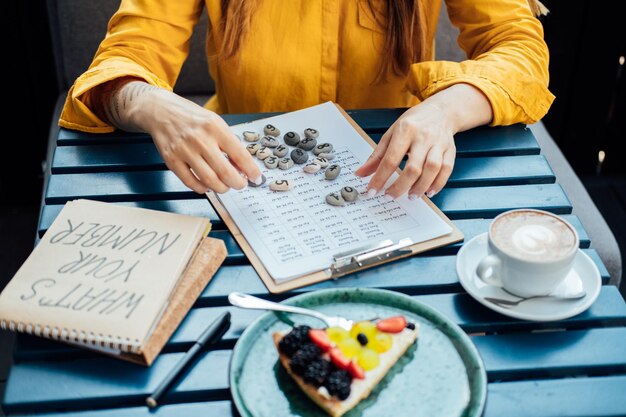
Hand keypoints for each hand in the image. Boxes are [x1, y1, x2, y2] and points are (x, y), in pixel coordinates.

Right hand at [99, 80, 261, 193]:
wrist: (160, 111)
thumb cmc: (191, 118)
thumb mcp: (215, 123)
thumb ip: (228, 144)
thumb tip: (243, 167)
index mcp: (215, 128)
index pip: (240, 155)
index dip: (251, 171)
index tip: (257, 178)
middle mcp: (200, 139)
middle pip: (225, 173)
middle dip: (238, 183)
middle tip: (240, 184)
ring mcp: (184, 151)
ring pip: (209, 181)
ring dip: (221, 188)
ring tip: (224, 185)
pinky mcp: (171, 160)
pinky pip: (191, 182)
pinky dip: (202, 188)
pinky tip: (207, 185)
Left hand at [355, 102, 455, 199]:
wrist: (440, 111)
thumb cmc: (412, 124)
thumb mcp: (391, 134)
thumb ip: (376, 156)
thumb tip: (361, 174)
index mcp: (405, 130)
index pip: (390, 159)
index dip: (380, 178)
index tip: (372, 191)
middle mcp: (423, 137)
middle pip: (413, 167)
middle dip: (400, 186)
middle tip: (390, 196)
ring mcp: (439, 143)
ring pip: (432, 169)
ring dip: (420, 187)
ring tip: (411, 196)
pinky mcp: (451, 150)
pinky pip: (447, 170)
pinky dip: (438, 183)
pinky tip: (429, 192)